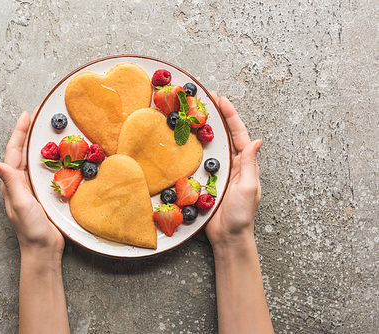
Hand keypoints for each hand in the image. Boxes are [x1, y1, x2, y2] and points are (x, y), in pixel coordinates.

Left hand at [0, 110, 63, 261]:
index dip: (19, 132)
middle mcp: (20, 183)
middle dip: (28, 133)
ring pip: (34, 160)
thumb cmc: (30, 229)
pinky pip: (46, 171)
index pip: (14, 152)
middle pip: (23, 152)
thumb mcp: (20, 204)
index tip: (26, 116)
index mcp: (13, 183)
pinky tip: (59, 155)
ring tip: (47, 129)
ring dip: (39, 143)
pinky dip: (50, 159)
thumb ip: (10, 183)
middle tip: (37, 116)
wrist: (43, 249)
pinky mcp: (44, 194)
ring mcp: (32, 188)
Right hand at [205, 93, 261, 247]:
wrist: (227, 237)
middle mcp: (232, 165)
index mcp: (245, 164)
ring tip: (194, 114)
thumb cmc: (241, 215)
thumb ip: (250, 165)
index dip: (231, 116)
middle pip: (224, 136)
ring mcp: (218, 173)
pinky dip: (194, 149)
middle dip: (217, 117)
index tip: (221, 100)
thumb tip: (257, 141)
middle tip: (205, 100)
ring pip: (211, 146)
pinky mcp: (205, 182)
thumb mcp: (249, 188)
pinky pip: (200, 162)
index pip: (239, 134)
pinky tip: (185, 142)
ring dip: (204, 130)